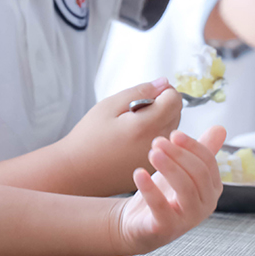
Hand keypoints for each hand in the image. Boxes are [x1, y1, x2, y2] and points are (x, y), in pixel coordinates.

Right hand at [61, 80, 181, 185]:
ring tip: (133, 127)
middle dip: (162, 105)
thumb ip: (140, 91)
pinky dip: (156, 138)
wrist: (77, 173)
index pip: (175, 99)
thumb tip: (164, 82)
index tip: (146, 95)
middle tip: (135, 111)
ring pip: (173, 130)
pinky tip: (134, 142)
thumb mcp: (109, 106)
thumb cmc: (88, 137)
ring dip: (160, 122)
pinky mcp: (155, 170)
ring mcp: (158, 160)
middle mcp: (157, 145)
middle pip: (177, 113)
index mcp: (145, 126)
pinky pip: (166, 147)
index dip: (163, 91)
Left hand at [113, 126, 225, 253]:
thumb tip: (220, 128)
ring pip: (185, 189)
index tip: (174, 134)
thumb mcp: (182, 169)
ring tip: (152, 153)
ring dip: (168, 167)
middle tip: (158, 142)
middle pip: (199, 174)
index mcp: (212, 190)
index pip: (209, 163)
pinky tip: (139, 173)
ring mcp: (187, 220)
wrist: (138, 224)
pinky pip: (160, 206)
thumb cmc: (163, 195)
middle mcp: (204, 206)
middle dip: (179, 154)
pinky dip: (150, 188)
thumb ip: (201, 151)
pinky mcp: (166, 228)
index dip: (192, 146)